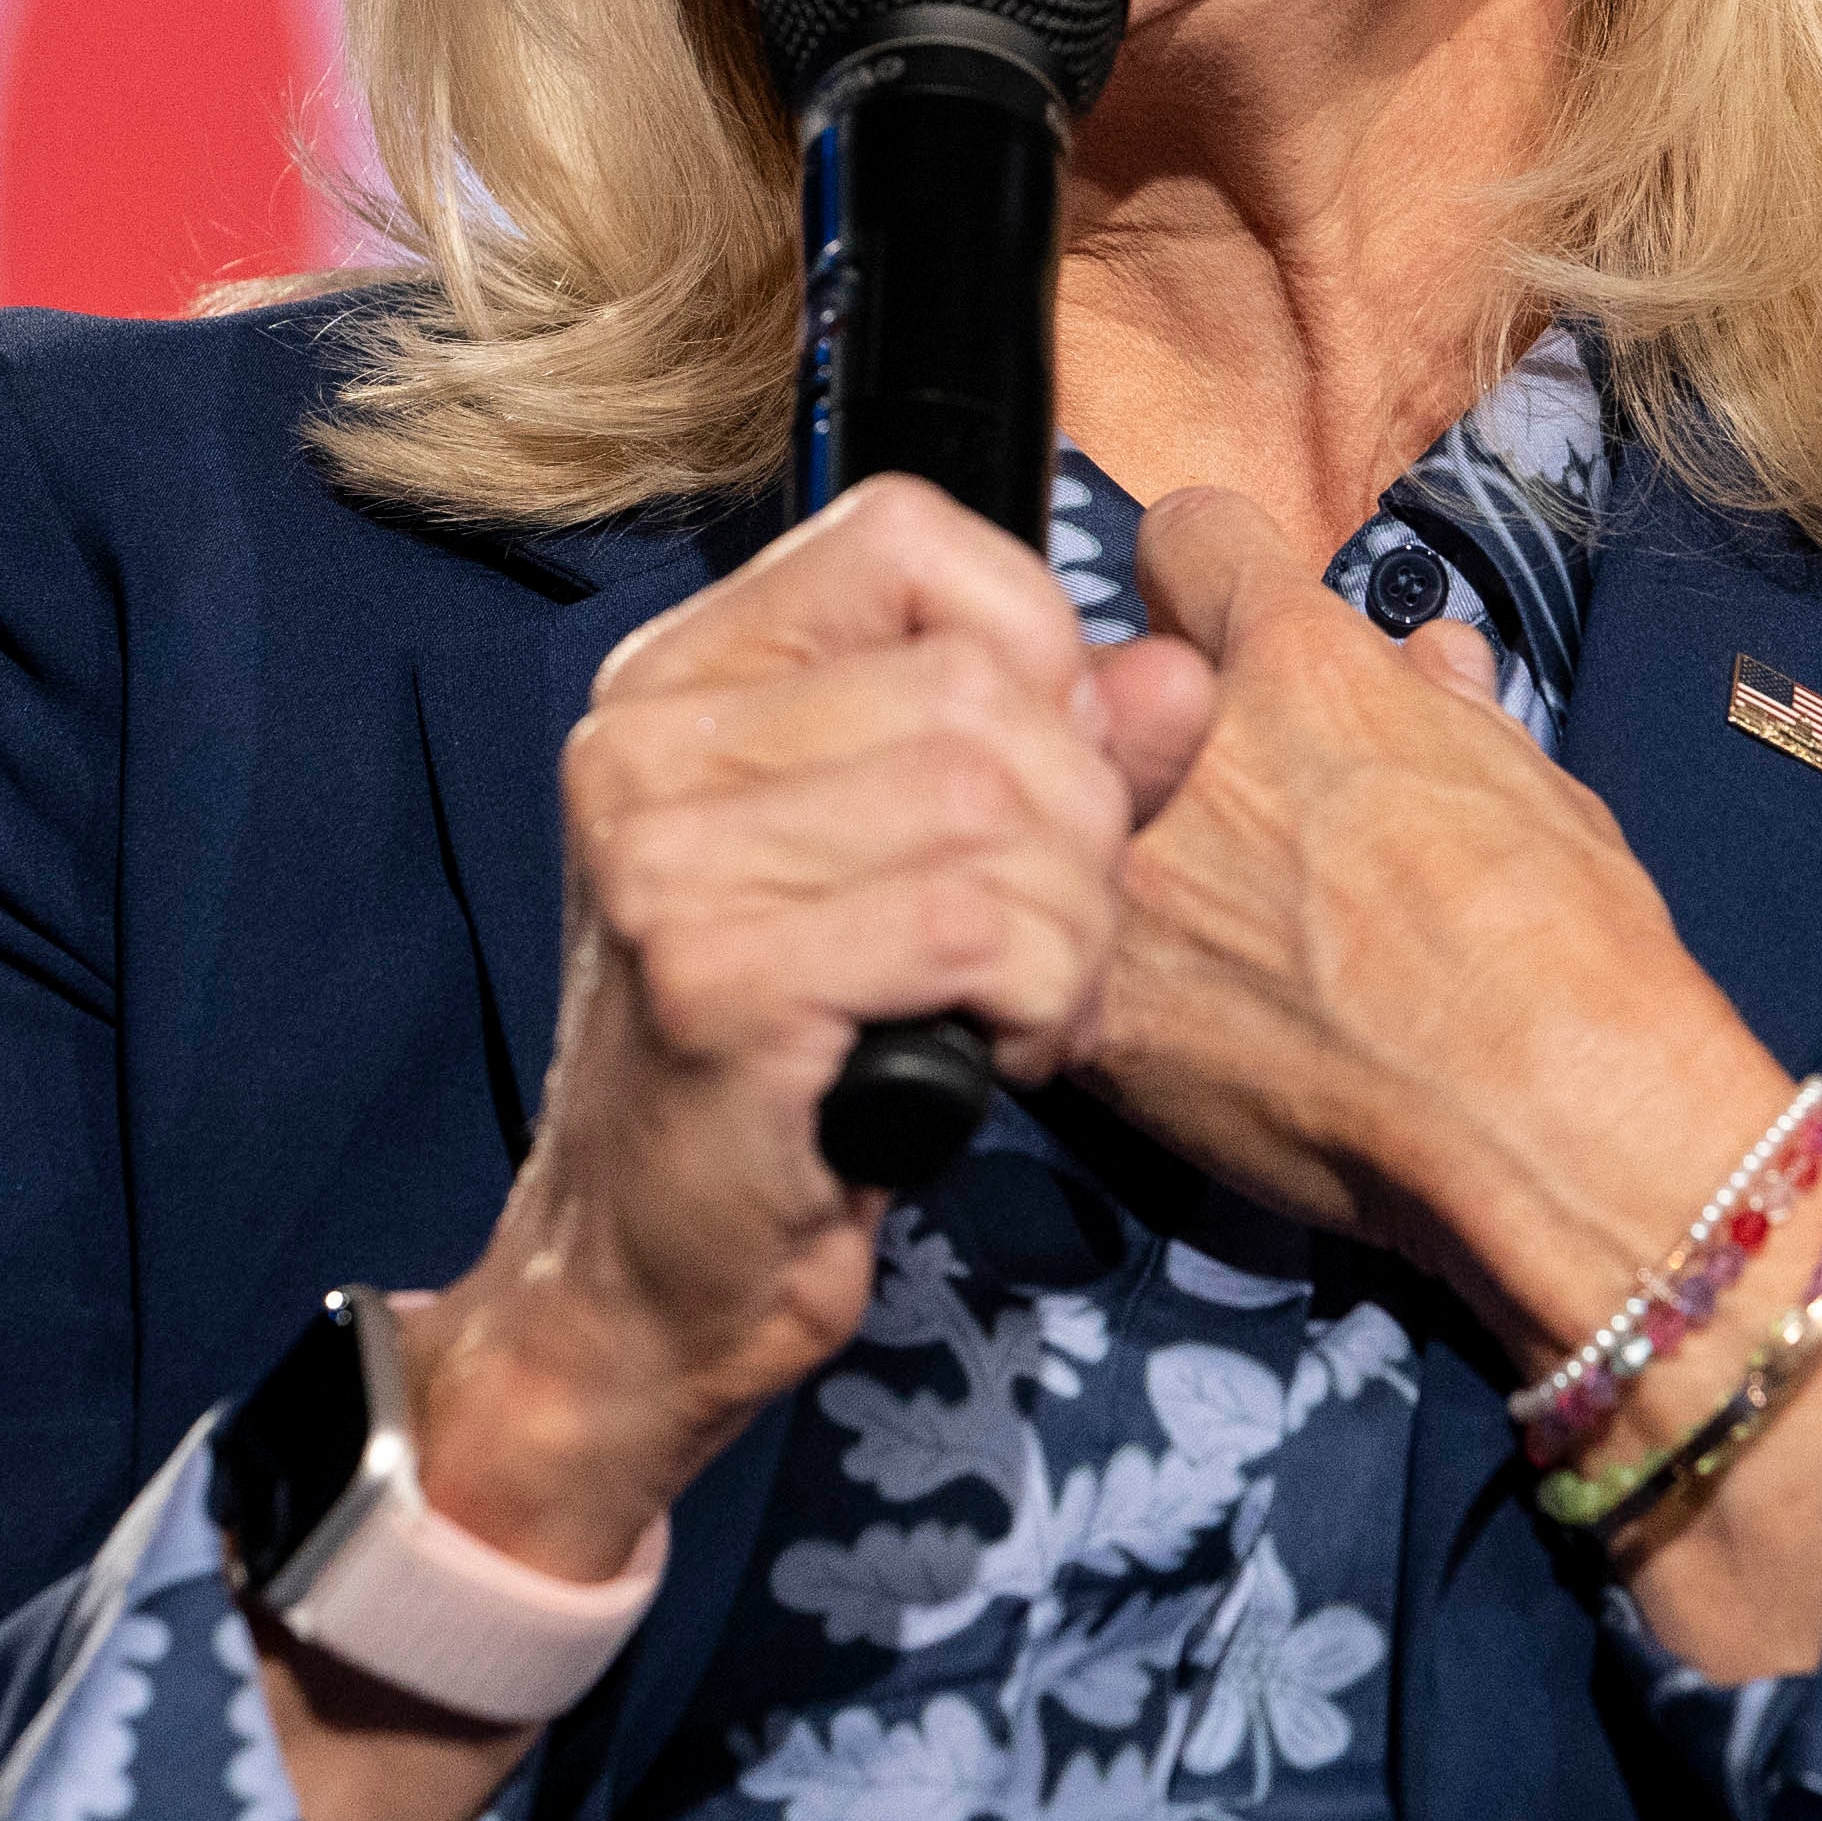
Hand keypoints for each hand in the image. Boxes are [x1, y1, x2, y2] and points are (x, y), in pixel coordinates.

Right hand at [411, 476, 1132, 1576]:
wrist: (644, 1284)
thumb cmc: (793, 1069)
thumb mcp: (913, 871)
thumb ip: (1052, 754)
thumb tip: (1177, 672)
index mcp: (680, 679)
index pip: (906, 536)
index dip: (1030, 642)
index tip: (1045, 780)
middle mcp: (646, 740)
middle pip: (982, 687)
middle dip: (1081, 828)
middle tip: (1050, 946)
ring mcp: (665, 856)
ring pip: (999, 805)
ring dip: (1073, 931)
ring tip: (1023, 1009)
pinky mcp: (714, 976)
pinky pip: (981, 929)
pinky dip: (1043, 1002)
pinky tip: (998, 1060)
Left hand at [1087, 490, 1821, 1680]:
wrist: (1549, 1125)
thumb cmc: (1573, 950)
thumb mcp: (1536, 787)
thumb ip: (1450, 711)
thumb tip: (1429, 658)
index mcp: (1301, 664)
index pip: (1188, 536)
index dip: (1207, 585)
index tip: (1220, 637)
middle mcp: (1189, 748)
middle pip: (1105, 680)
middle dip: (1148, 728)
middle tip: (1215, 808)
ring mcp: (1129, 879)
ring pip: (1065, 818)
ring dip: (1120, 856)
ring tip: (1204, 931)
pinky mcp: (1096, 1008)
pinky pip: (1062, 957)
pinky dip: (1104, 982)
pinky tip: (1176, 1025)